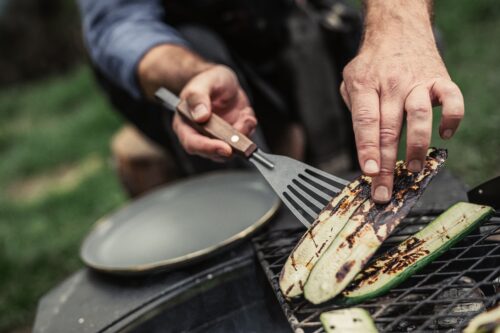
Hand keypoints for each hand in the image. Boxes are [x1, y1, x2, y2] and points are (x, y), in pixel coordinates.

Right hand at [174, 65, 256, 160]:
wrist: (224, 81)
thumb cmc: (209, 81)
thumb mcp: (203, 82)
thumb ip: (198, 96)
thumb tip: (200, 116)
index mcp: (185, 124)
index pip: (192, 143)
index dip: (208, 148)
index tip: (225, 147)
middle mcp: (200, 135)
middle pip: (212, 153)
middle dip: (229, 146)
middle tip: (240, 133)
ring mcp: (217, 138)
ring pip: (230, 151)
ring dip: (242, 136)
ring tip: (244, 116)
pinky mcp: (233, 137)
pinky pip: (244, 140)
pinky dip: (248, 128)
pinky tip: (245, 114)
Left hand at [340, 1, 463, 202]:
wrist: (397, 30)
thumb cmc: (373, 63)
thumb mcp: (350, 81)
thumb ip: (355, 112)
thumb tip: (364, 148)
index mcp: (365, 85)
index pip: (365, 123)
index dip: (366, 150)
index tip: (369, 173)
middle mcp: (391, 84)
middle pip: (388, 129)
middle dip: (387, 164)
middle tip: (385, 190)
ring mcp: (417, 82)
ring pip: (419, 116)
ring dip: (416, 146)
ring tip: (412, 168)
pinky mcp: (439, 79)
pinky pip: (452, 100)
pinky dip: (452, 119)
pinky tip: (445, 136)